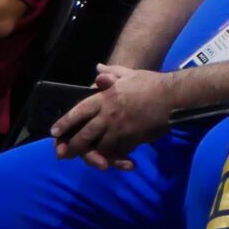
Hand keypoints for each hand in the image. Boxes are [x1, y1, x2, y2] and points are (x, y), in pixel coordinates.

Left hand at [53, 66, 175, 168]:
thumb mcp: (129, 74)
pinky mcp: (134, 139)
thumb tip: (97, 69)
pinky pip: (120, 150)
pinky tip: (113, 158)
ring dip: (94, 153)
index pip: (79, 111)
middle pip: (86, 134)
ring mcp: (121, 129)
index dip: (65, 122)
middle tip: (65, 154)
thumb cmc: (152, 83)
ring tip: (88, 159)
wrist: (174, 97)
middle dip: (74, 146)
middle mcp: (109, 115)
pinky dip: (115, 155)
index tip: (54, 132)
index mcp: (105, 98)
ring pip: (101, 146)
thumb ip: (111, 73)